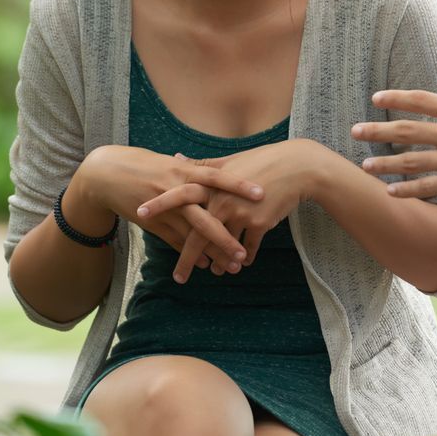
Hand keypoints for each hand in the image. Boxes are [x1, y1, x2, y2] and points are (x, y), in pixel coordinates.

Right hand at [77, 144, 263, 274]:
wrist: (107, 174)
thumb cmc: (144, 164)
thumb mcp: (171, 163)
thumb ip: (195, 170)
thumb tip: (219, 173)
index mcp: (184, 171)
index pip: (217, 177)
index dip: (239, 185)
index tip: (261, 194)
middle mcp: (176, 190)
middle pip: (205, 215)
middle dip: (225, 236)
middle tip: (243, 252)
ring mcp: (163, 209)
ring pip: (191, 235)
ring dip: (210, 252)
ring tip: (228, 266)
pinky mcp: (152, 222)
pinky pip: (173, 240)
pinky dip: (188, 253)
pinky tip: (201, 265)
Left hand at [136, 140, 322, 282]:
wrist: (296, 168)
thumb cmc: (262, 162)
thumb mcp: (230, 162)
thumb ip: (202, 166)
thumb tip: (177, 158)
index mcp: (212, 183)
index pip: (179, 195)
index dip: (160, 205)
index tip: (140, 215)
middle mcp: (222, 199)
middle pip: (198, 233)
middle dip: (186, 258)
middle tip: (177, 277)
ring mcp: (240, 213)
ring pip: (223, 246)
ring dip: (218, 262)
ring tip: (213, 274)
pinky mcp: (258, 224)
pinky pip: (248, 247)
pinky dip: (245, 256)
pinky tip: (242, 264)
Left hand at [352, 85, 436, 200]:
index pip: (422, 100)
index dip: (396, 98)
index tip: (376, 98)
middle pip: (409, 130)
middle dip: (379, 130)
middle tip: (355, 130)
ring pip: (414, 160)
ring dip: (386, 163)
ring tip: (365, 165)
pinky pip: (431, 187)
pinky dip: (409, 190)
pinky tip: (391, 192)